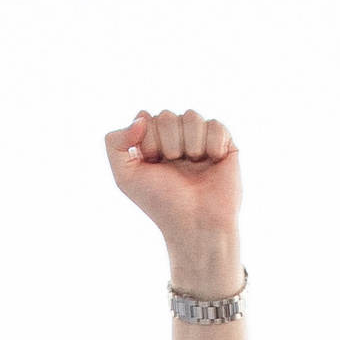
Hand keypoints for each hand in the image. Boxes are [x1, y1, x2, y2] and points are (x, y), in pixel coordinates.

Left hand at [104, 110, 241, 290]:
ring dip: (189, 143)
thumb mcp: (125, 177)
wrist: (196, 223)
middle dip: (168, 143)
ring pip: (191, 116)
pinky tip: (213, 161)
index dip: (147, 141)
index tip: (152, 163)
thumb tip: (141, 116)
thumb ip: (114, 142)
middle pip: (167, 116)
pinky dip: (212, 144)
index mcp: (152, 144)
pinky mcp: (224, 144)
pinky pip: (216, 124)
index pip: (145, 118)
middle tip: (175, 166)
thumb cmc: (161, 203)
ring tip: (194, 164)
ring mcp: (200, 140)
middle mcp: (176, 139)